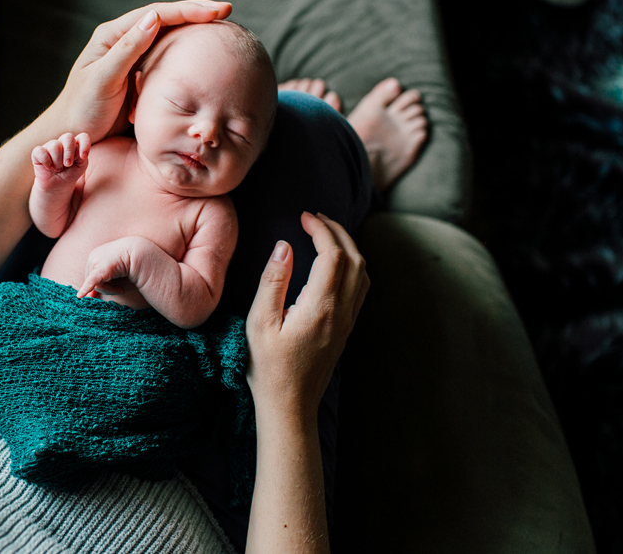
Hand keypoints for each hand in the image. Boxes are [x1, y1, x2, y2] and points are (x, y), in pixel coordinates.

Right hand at [32, 132, 89, 190]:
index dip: (85, 145)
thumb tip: (76, 149)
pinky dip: (47, 162)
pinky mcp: (38, 152)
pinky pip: (41, 152)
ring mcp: (50, 146)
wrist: (57, 185)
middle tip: (68, 164)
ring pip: (55, 146)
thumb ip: (82, 156)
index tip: (83, 157)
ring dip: (58, 161)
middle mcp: (62, 142)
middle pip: (68, 137)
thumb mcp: (81, 166)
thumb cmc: (70, 173)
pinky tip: (49, 167)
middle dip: (69, 153)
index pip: (83, 137)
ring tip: (58, 169)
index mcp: (75, 144)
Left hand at [50, 0, 232, 141]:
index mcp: (113, 35)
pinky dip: (186, 56)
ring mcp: (133, 59)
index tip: (217, 11)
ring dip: (194, 32)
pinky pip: (168, 61)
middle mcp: (124, 42)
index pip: (157, 14)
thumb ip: (127, 50)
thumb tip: (154, 18)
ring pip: (169, 39)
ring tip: (222, 28)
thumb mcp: (103, 78)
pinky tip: (204, 57)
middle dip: (196, 14)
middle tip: (227, 11)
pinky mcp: (140, 78)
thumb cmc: (82, 109)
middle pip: (166, 21)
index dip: (188, 10)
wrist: (71, 135)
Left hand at [77, 237, 137, 297]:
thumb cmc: (128, 259)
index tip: (95, 296)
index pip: (91, 275)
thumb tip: (91, 296)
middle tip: (120, 289)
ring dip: (110, 290)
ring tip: (121, 289)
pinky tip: (80, 296)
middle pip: (91, 281)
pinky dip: (86, 288)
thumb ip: (104, 279)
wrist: (137, 251)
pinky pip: (91, 281)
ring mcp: (95, 262)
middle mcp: (92, 258)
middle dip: (106, 288)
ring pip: (96, 285)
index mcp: (94, 256)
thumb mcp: (113, 269)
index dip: (95, 286)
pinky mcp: (100, 269)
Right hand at [245, 212, 369, 419]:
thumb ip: (273, 282)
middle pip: (354, 258)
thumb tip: (284, 247)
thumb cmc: (268, 368)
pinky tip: (334, 264)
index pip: (332, 254)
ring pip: (363, 273)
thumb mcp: (259, 323)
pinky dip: (353, 265)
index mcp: (320, 307)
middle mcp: (341, 312)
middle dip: (338, 231)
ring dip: (349, 247)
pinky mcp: (346, 330)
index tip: (304, 216)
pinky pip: (360, 288)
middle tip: (316, 218)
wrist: (290, 406)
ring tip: (326, 234)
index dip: (321, 229)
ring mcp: (348, 322)